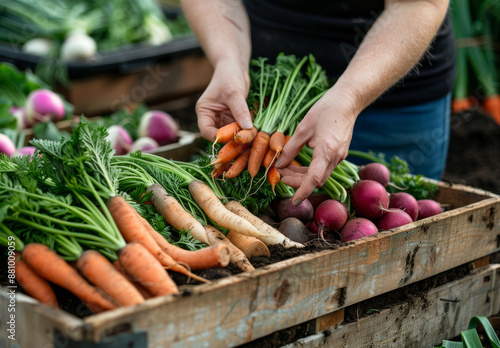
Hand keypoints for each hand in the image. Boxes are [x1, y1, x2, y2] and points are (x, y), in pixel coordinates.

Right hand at [196, 60, 252, 141]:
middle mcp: (212, 118)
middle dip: (233, 138)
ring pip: (231, 134)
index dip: (219, 137)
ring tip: (254, 135)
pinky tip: (255, 130)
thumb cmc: (229, 76)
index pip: (207, 131)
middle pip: (220, 136)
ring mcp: (223, 119)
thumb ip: (240, 111)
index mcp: (204, 112)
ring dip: (241, 136)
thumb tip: (247, 128)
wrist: (235, 68)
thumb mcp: (234, 93)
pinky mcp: (233, 119)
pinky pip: (239, 129)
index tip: (235, 137)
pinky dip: (246, 131)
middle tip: (248, 138)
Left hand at [275, 90, 357, 204]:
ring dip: (302, 176)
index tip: (293, 201)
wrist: (347, 101)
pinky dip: (309, 170)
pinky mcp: (339, 154)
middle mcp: (335, 157)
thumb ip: (291, 148)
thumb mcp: (303, 128)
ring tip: (284, 168)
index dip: (303, 191)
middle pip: (315, 180)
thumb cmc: (324, 110)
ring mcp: (339, 157)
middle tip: (279, 174)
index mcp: (326, 151)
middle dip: (297, 182)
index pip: (314, 179)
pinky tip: (297, 163)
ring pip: (319, 175)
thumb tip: (279, 164)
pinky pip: (323, 168)